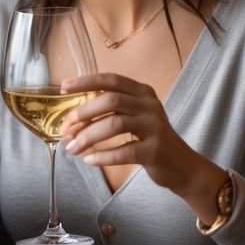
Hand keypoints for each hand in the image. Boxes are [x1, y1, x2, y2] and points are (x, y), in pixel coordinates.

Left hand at [59, 73, 223, 218]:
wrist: (181, 165)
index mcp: (142, 92)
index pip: (111, 80)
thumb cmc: (149, 138)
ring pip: (115, 125)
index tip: (63, 87)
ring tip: (72, 148)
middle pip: (111, 100)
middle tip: (65, 128)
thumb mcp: (134, 116)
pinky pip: (124, 151)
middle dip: (83, 113)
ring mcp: (155, 127)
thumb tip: (70, 119)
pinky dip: (103, 156)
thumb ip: (110, 111)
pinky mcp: (156, 150)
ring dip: (88, 137)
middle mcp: (150, 105)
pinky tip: (89, 160)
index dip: (86, 81)